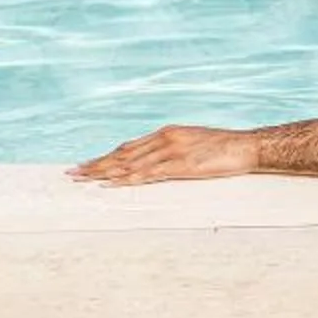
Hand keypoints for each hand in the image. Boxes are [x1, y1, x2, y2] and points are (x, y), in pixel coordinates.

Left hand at [72, 124, 261, 184]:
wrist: (245, 146)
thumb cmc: (220, 148)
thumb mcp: (190, 145)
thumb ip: (168, 152)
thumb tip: (148, 164)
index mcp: (166, 133)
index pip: (127, 147)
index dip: (104, 157)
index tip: (84, 165)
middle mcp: (165, 138)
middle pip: (123, 154)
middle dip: (96, 165)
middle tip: (72, 174)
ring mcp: (173, 151)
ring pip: (132, 163)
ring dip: (106, 173)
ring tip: (85, 180)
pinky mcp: (183, 165)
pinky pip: (151, 173)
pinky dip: (130, 179)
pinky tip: (116, 184)